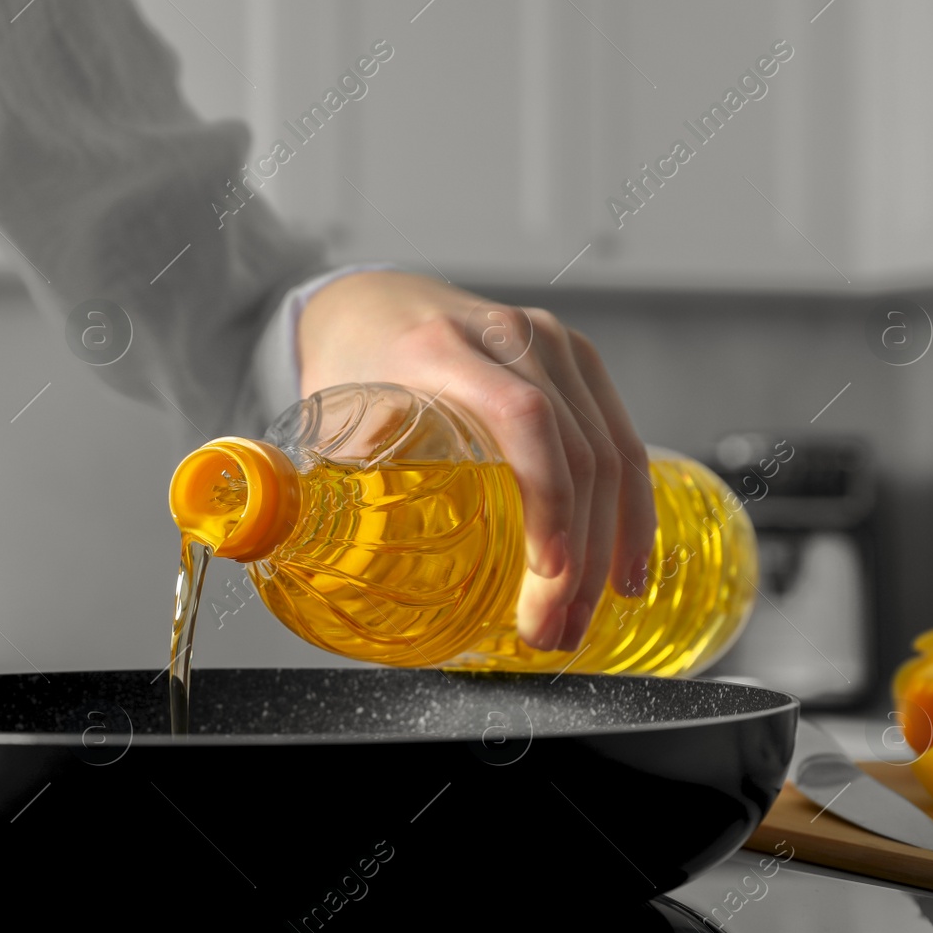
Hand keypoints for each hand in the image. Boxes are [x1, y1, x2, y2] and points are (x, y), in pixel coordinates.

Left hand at [296, 270, 655, 652]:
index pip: (523, 418)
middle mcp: (510, 337)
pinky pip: (622, 441)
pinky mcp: (578, 365)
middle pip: (576, 448)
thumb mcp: (331, 412)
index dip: (546, 498)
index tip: (546, 571)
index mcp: (441, 347)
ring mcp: (553, 346)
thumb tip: (301, 555)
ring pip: (611, 450)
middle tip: (552, 631)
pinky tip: (628, 568)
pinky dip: (631, 511)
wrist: (374, 301)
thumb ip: (326, 476)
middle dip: (576, 554)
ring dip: (610, 546)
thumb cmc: (353, 363)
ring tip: (584, 619)